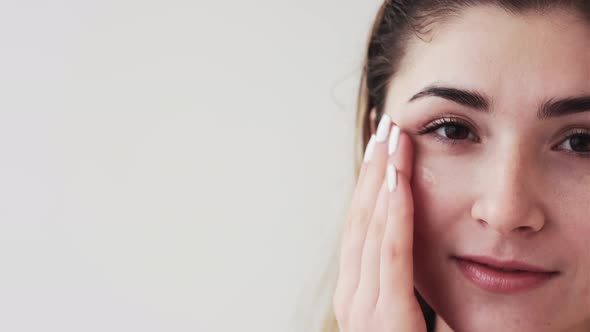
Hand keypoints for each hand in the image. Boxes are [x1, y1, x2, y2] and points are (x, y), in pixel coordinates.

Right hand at [333, 114, 426, 331]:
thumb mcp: (406, 316)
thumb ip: (402, 284)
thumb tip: (408, 243)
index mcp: (357, 294)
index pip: (362, 227)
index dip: (371, 183)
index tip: (385, 147)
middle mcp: (352, 297)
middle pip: (361, 220)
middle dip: (373, 170)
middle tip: (385, 126)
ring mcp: (362, 310)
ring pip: (371, 229)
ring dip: (381, 180)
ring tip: (391, 138)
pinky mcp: (385, 321)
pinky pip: (389, 256)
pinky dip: (392, 215)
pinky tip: (396, 181)